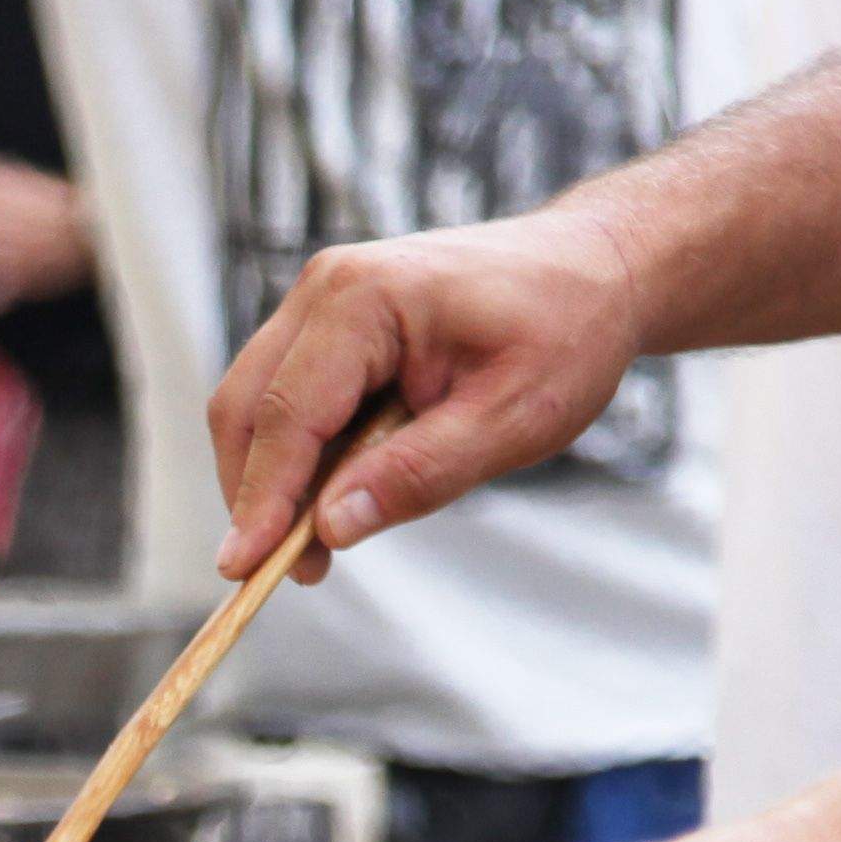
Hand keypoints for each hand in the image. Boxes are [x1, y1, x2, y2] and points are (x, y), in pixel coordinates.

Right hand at [206, 200, 649, 583]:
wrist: (595, 269)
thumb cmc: (566, 333)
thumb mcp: (512, 419)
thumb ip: (419, 473)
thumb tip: (331, 527)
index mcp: (365, 300)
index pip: (286, 414)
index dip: (262, 499)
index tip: (245, 570)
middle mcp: (326, 288)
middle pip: (246, 407)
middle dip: (254, 495)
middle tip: (285, 572)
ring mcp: (323, 301)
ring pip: (256, 404)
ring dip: (273, 480)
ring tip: (317, 548)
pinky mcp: (333, 324)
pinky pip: (290, 396)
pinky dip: (300, 455)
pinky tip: (339, 497)